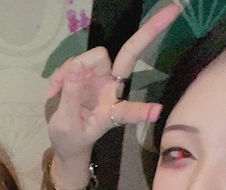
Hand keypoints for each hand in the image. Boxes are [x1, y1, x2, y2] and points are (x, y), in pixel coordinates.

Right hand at [46, 4, 180, 162]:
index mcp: (110, 112)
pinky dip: (61, 74)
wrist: (67, 141)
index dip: (141, 111)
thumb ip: (71, 95)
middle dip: (149, 33)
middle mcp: (111, 90)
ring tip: (53, 92)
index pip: (127, 111)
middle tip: (173, 9)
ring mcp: (101, 79)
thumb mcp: (66, 125)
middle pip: (129, 55)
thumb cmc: (71, 137)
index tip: (158, 111)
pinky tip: (52, 91)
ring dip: (70, 69)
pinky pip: (75, 63)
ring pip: (93, 57)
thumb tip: (76, 65)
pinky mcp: (87, 74)